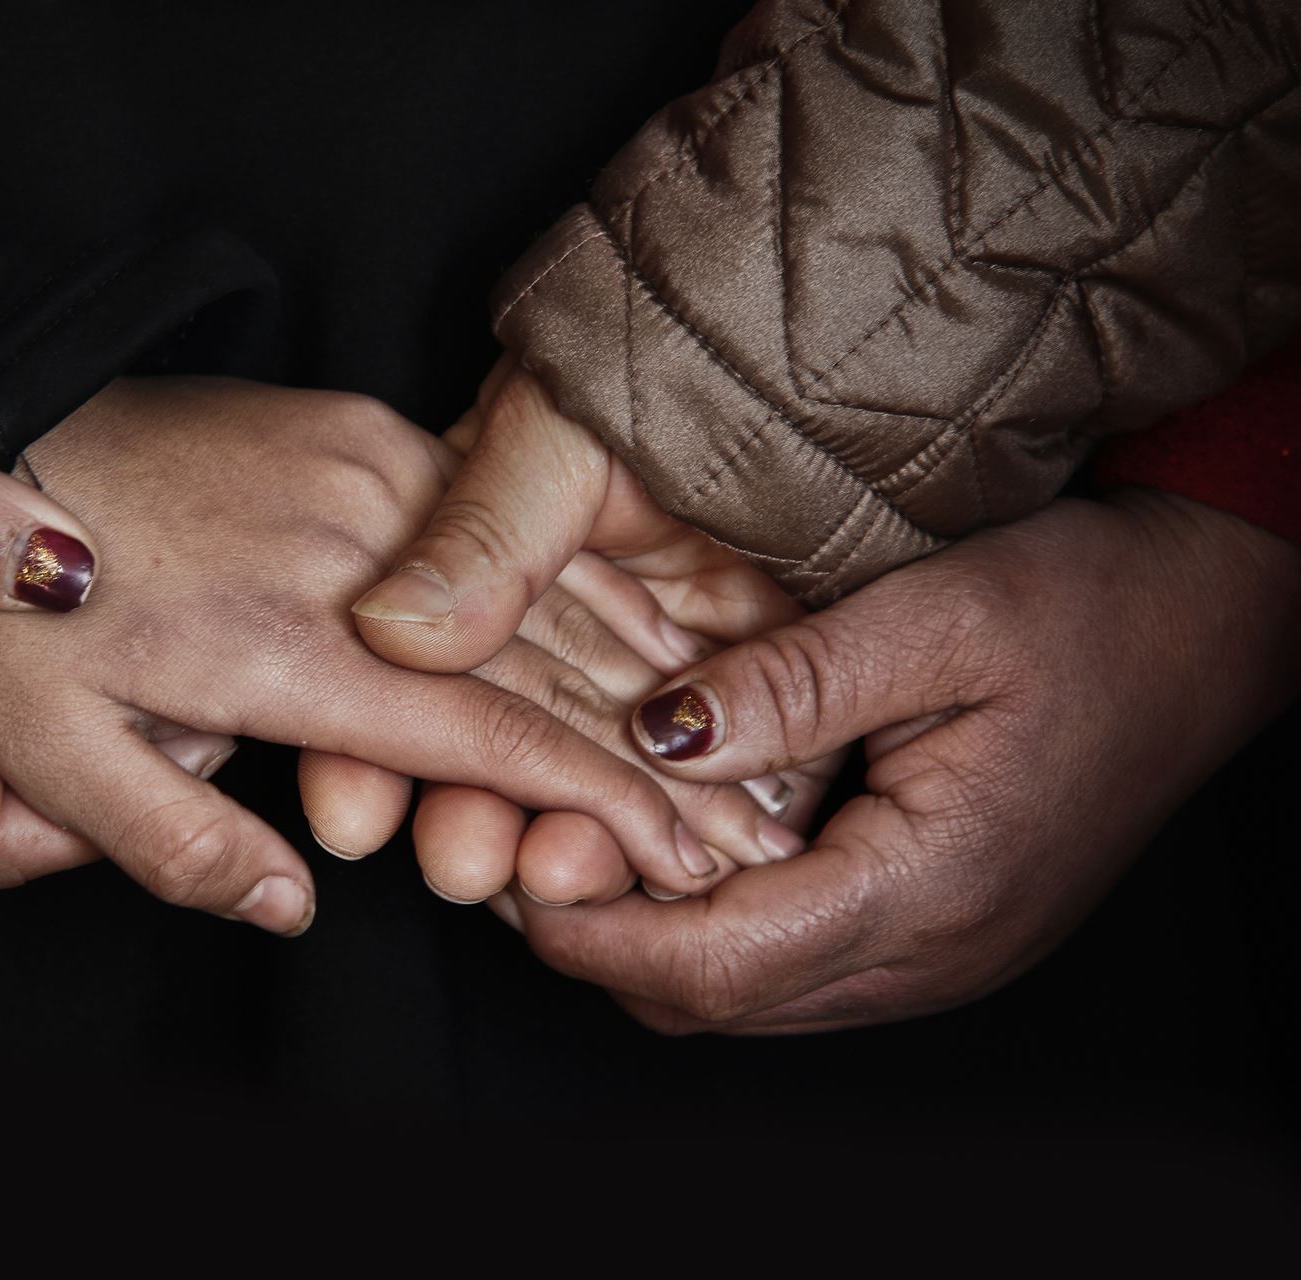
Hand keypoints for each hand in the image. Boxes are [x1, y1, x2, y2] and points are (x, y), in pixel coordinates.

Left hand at [0, 377, 726, 933]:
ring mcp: (366, 477)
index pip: (485, 739)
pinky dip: (584, 584)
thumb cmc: (12, 613)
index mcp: (287, 649)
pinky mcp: (362, 430)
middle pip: (543, 667)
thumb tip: (298, 908)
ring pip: (541, 589)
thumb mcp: (51, 757)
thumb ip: (181, 843)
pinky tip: (649, 623)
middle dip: (656, 757)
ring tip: (735, 736)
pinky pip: (504, 523)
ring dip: (646, 671)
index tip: (684, 856)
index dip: (596, 804)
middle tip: (749, 823)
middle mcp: (353, 558)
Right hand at [329, 358, 842, 904]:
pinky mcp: (741, 676)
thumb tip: (394, 630)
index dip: (371, 750)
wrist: (815, 349)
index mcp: (480, 561)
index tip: (355, 819)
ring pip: (598, 775)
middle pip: (495, 746)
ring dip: (571, 837)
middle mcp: (554, 620)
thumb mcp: (554, 434)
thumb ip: (483, 533)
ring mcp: (649, 656)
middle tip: (468, 871)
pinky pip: (712, 766)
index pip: (407, 674)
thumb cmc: (663, 353)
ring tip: (566, 877)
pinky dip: (690, 815)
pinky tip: (667, 864)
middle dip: (474, 819)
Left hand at [499, 492, 1300, 1031]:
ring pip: (745, 991)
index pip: (717, 968)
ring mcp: (933, 954)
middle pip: (714, 1001)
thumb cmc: (1095, 611)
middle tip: (521, 838)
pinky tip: (674, 832)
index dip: (593, 934)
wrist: (1212, 626)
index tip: (510, 867)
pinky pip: (789, 958)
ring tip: (577, 828)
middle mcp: (928, 954)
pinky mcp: (930, 928)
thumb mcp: (937, 618)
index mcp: (930, 889)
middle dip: (600, 940)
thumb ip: (794, 685)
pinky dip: (711, 915)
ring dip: (649, 932)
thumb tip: (654, 735)